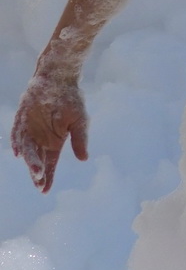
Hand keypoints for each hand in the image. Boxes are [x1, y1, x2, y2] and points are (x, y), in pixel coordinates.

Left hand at [12, 73, 88, 191]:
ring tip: (36, 172)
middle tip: (39, 184)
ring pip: (27, 151)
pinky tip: (18, 153)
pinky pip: (16, 135)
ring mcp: (29, 130)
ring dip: (31, 162)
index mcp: (55, 142)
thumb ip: (80, 140)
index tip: (45, 191)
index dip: (48, 177)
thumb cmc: (72, 99)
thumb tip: (84, 159)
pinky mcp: (21, 120)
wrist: (58, 78)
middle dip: (37, 174)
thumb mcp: (80, 121)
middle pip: (37, 161)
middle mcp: (40, 139)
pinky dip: (16, 144)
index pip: (50, 164)